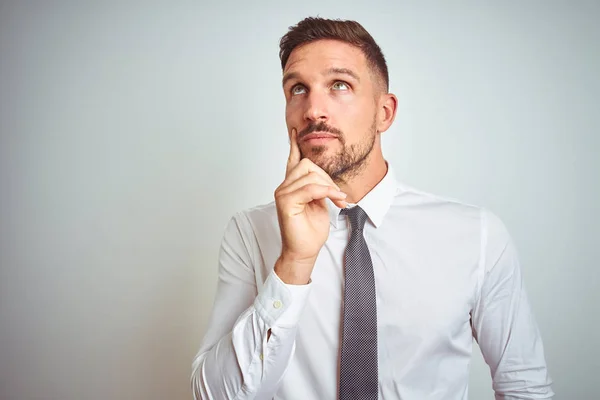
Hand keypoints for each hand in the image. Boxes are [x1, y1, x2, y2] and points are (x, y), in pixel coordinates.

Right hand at [273, 128, 346, 283]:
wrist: (305, 251)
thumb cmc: (310, 231)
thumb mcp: (319, 203)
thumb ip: (318, 187)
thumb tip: (324, 178)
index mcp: (291, 185)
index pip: (292, 160)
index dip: (294, 145)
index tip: (296, 131)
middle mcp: (284, 186)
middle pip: (308, 165)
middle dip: (327, 177)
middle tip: (339, 195)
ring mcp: (283, 193)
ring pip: (310, 175)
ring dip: (329, 186)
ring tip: (337, 200)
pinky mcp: (286, 202)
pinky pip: (310, 188)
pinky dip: (325, 192)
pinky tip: (334, 200)